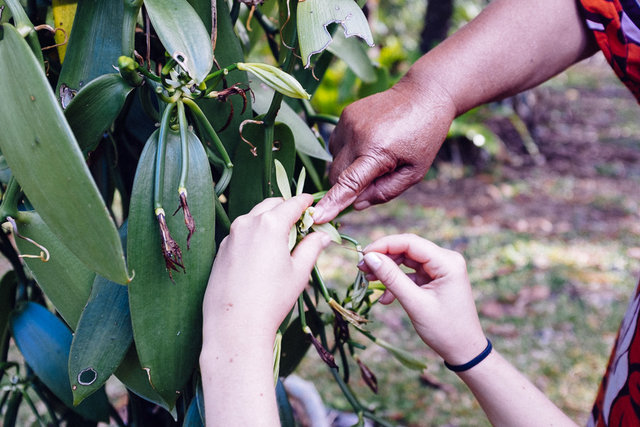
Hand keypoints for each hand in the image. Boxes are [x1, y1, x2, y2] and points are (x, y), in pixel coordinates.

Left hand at [202, 195, 330, 342]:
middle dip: (286, 209)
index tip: (312, 204)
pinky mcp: (221, 249)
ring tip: (281, 240)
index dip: (305, 202)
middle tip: (299, 224)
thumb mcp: (299, 272)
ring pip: (254, 217)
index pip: (292, 204)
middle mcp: (248, 223)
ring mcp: (231, 235)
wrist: (235, 324)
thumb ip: (312, 248)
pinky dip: (254, 234)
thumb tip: (323, 235)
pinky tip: (261, 255)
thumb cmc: (272, 299)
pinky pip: (241, 233)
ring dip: (269, 220)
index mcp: (271, 224)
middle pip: (271, 204)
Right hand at [312, 79, 455, 222]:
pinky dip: (348, 151)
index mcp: (378, 151)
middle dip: (346, 186)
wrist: (423, 95)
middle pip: (336, 175)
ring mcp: (348, 122)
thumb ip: (385, 192)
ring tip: (375, 155)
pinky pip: (336, 143)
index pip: (348, 183)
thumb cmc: (423, 137)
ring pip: (334, 160)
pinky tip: (369, 143)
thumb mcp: (414, 173)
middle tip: (373, 180)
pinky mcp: (345, 114)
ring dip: (348, 167)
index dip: (332, 202)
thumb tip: (356, 205)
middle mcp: (357, 135)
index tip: (316, 216)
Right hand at [360, 234, 485, 364]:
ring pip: (407, 260)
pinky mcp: (435, 279)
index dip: (384, 245)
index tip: (363, 255)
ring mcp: (441, 269)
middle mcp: (446, 260)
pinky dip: (397, 282)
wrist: (464, 351)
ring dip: (388, 270)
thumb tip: (370, 257)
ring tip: (368, 280)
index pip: (410, 243)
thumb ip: (392, 278)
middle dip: (384, 257)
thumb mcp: (415, 303)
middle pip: (407, 249)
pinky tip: (385, 298)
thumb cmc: (444, 329)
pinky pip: (411, 273)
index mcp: (447, 262)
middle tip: (361, 268)